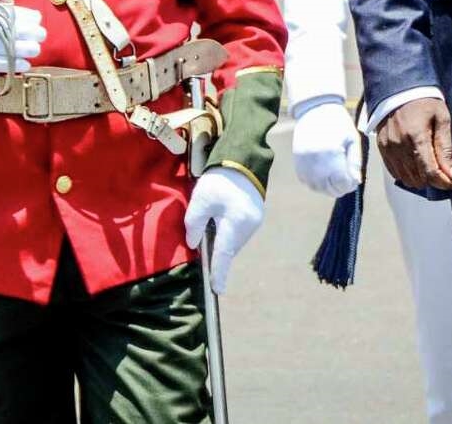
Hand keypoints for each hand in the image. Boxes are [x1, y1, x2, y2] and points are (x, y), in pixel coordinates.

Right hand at [0, 0, 45, 73]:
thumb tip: (31, 14)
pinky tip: (25, 64)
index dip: (24, 16)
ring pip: (2, 47)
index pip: (6, 13)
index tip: (37, 19)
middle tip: (41, 34)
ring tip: (36, 48)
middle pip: (5, 30)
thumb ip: (2, 10)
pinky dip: (12, 64)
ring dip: (23, 49)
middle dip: (27, 32)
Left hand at [185, 167, 264, 293]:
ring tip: (212, 221)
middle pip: (228, 248)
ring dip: (222, 240)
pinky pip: (239, 233)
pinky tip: (221, 219)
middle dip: (216, 251)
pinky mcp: (257, 217)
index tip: (217, 290)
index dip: (219, 273)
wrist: (243, 161)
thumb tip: (195, 244)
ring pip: (234, 241)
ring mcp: (256, 222)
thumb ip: (194, 224)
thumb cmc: (220, 181)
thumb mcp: (200, 200)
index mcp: (235, 222)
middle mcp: (249, 226)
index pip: (224, 254)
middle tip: (201, 238)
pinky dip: (228, 232)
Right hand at [291, 99, 362, 198]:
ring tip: (336, 179)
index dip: (349, 185)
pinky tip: (324, 176)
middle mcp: (315, 161)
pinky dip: (316, 183)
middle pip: (329, 188)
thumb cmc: (338, 124)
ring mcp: (304, 163)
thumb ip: (354, 162)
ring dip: (328, 188)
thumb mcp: (352, 139)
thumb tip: (355, 181)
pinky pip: (306, 182)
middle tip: (347, 182)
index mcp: (331, 154)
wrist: (315, 110)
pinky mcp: (297, 163)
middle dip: (340, 188)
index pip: (341, 182)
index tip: (354, 181)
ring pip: (317, 188)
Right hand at [376, 97, 451, 191]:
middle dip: (435, 180)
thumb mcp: (442, 119)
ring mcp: (388, 149)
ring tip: (432, 169)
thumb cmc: (424, 102)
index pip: (430, 172)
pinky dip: (408, 174)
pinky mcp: (382, 149)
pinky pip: (395, 172)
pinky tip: (417, 166)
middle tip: (447, 173)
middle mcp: (399, 146)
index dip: (445, 182)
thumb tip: (451, 174)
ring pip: (406, 179)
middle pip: (419, 178)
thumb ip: (445, 148)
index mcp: (416, 137)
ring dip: (421, 179)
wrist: (399, 89)